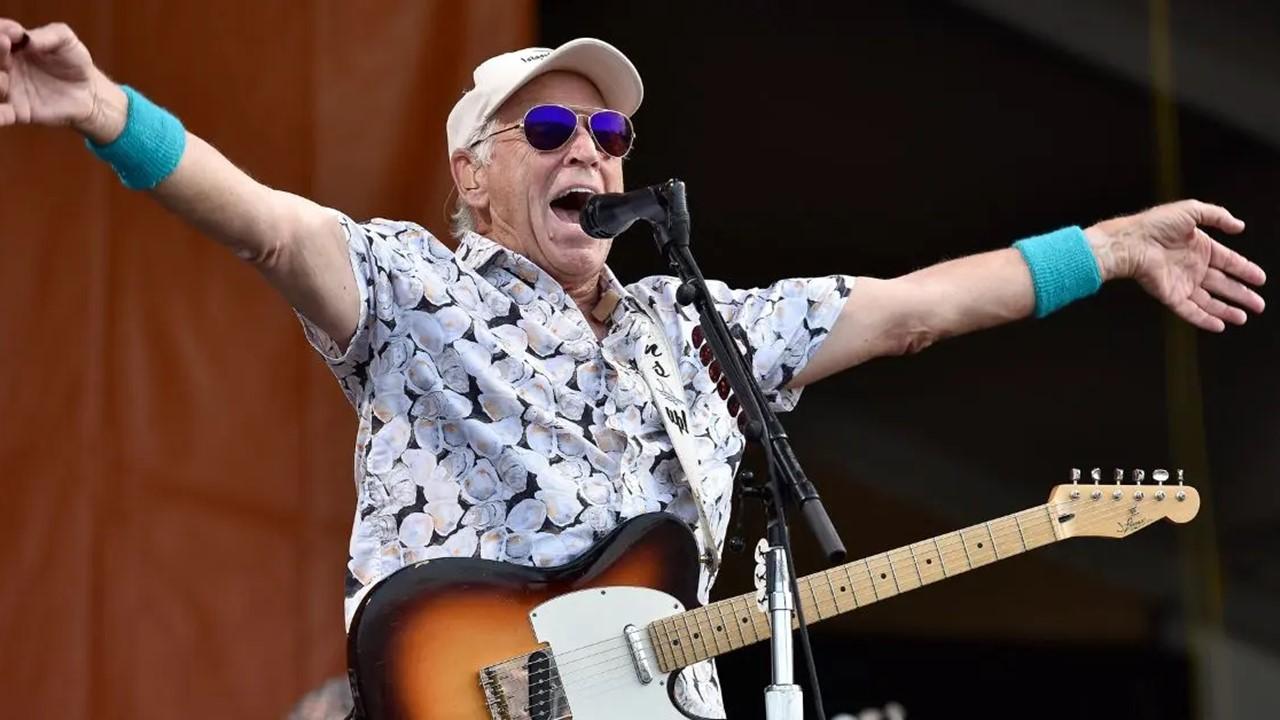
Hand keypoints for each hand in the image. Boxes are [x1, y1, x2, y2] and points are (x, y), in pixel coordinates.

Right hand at [0, 20, 121, 138]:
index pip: (0, 36)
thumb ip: (49, 35)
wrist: (88, 93)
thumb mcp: (66, 41)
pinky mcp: (19, 111)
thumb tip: (27, 39)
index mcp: (14, 47)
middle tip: (5, 46)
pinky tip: (2, 113)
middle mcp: (7, 67)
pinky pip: (3, 115)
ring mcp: (11, 90)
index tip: (13, 34)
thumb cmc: (75, 63)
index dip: (2, 32)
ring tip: (5, 78)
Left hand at [1086, 200, 1265, 331]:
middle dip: (1242, 295)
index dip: (1245, 270)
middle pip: (1223, 285)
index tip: (1261, 279)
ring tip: (1243, 318)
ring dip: (1226, 310)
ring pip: (1209, 301)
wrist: (1131, 242)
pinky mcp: (1170, 295)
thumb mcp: (1192, 211)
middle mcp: (1193, 267)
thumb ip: (1218, 216)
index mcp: (1200, 248)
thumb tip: (1240, 226)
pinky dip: (1205, 319)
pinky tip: (1220, 325)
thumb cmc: (1156, 224)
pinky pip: (1190, 311)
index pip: (1229, 262)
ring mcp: (1182, 283)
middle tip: (1259, 305)